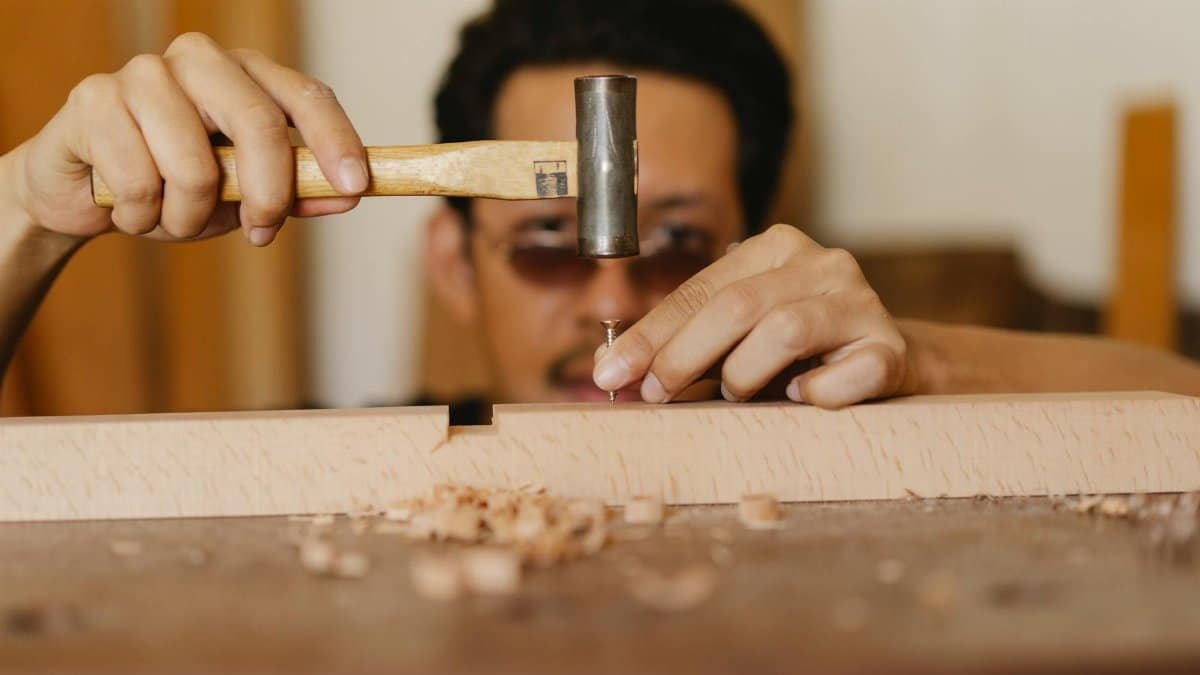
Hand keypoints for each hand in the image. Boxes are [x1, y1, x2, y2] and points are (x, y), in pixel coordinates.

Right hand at [8, 32, 366, 246]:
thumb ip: (295, 193)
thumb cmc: (172, 185)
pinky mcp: (93, 98)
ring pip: (195, 167)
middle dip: (268, 196)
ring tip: (171, 217)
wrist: (82, 190)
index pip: (306, 95)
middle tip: (261, 233)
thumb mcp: (242, 196)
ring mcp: (143, 73)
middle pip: (259, 125)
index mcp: (245, 73)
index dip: (336, 140)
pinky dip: (140, 217)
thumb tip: (349, 196)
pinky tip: (128, 207)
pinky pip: (138, 182)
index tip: (356, 186)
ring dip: (188, 218)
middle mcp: (199, 59)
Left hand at [592, 224, 916, 408]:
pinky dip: (815, 393)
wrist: (889, 366)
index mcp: (775, 249)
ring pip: (783, 329)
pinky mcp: (890, 348)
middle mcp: (820, 264)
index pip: (700, 290)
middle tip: (656, 395)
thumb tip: (614, 370)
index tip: (611, 372)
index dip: (650, 334)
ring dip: (745, 374)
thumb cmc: (797, 356)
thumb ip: (690, 343)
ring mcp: (860, 303)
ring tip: (738, 395)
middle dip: (683, 355)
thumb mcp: (739, 336)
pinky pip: (847, 373)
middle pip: (735, 305)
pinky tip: (800, 398)